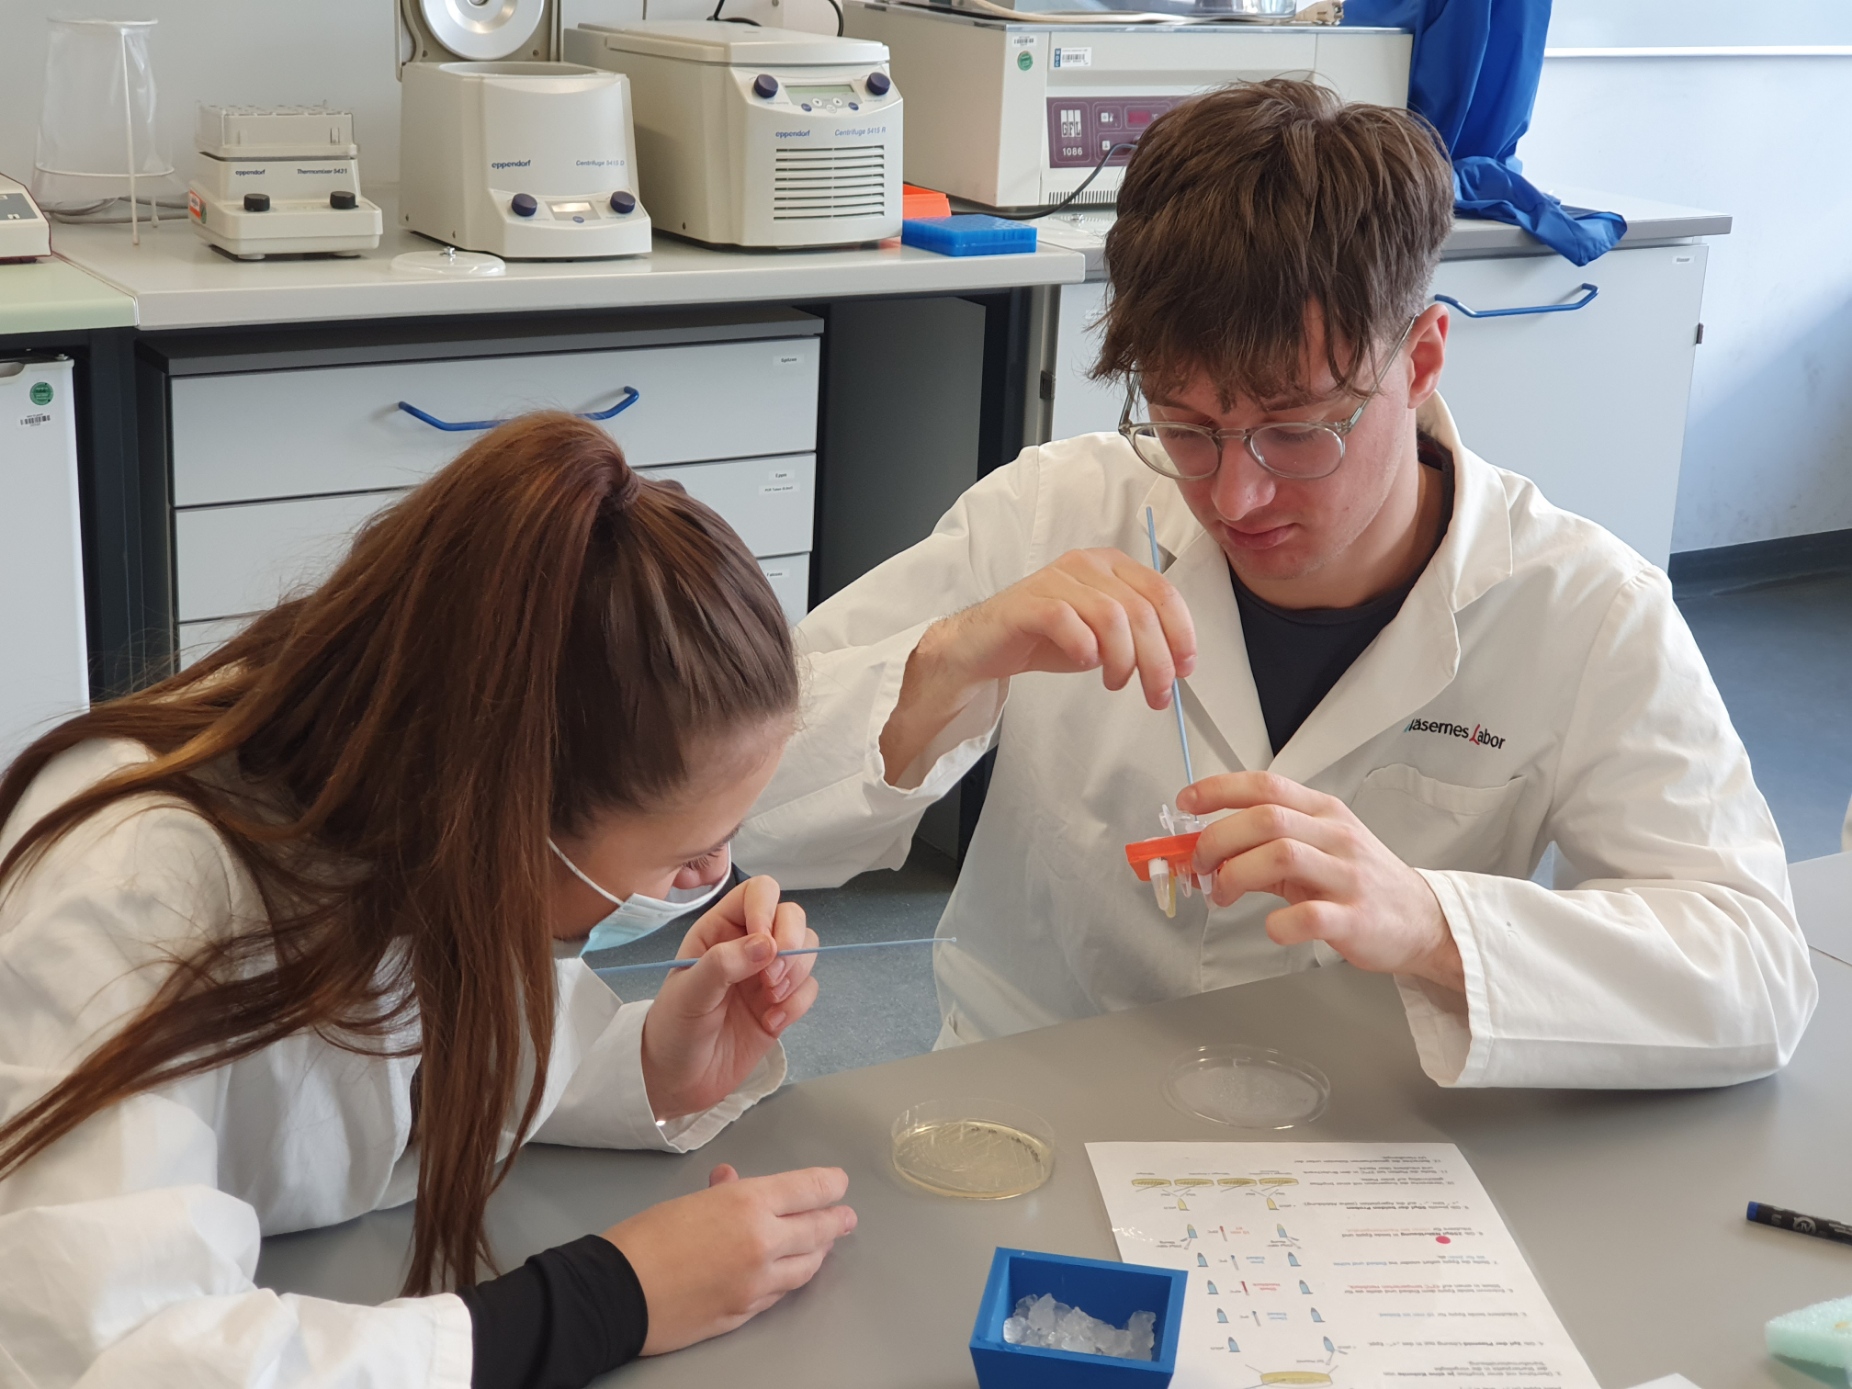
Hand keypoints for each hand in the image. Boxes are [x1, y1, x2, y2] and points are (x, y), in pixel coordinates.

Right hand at [604, 1164, 856, 1354]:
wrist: (617, 1292)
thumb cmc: (645, 1239)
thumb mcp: (689, 1200)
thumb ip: (722, 1192)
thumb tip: (734, 1181)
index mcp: (748, 1203)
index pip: (810, 1189)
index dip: (830, 1185)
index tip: (839, 1183)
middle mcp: (763, 1242)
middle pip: (818, 1230)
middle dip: (836, 1221)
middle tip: (845, 1217)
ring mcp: (757, 1283)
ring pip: (806, 1267)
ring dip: (818, 1253)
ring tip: (823, 1244)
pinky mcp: (746, 1312)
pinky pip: (780, 1293)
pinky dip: (789, 1278)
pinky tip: (788, 1273)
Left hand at [640, 876, 818, 1119]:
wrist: (679, 1079)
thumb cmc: (673, 1028)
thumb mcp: (688, 993)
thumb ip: (723, 964)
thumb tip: (767, 943)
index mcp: (719, 930)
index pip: (758, 893)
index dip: (768, 909)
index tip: (765, 941)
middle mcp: (748, 945)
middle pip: (792, 917)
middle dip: (792, 943)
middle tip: (771, 978)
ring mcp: (767, 974)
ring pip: (806, 951)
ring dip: (796, 973)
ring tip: (770, 1000)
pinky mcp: (781, 1004)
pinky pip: (808, 989)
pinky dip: (796, 1004)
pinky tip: (770, 1023)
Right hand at [880, 548, 1195, 780]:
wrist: (987, 644)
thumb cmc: (1048, 638)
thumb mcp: (1105, 634)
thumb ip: (1138, 637)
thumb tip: (1176, 665)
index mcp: (1112, 565)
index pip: (1163, 592)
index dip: (1182, 633)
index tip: (1185, 670)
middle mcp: (1087, 564)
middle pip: (1141, 610)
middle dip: (1157, 660)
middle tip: (1157, 694)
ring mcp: (1056, 580)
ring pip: (1112, 617)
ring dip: (1123, 660)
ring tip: (1116, 683)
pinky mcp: (1029, 603)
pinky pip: (1068, 621)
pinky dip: (1085, 647)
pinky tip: (1086, 663)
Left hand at [1178, 772, 1463, 992]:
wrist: (1422, 920)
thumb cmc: (1362, 881)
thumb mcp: (1318, 849)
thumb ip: (1266, 846)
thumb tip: (1209, 849)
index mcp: (1323, 813)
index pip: (1266, 785)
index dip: (1218, 789)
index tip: (1187, 802)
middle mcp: (1336, 836)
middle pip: (1265, 818)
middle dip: (1218, 839)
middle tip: (1200, 864)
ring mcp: (1347, 876)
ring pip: (1281, 856)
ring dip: (1235, 875)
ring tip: (1222, 893)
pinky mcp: (1355, 918)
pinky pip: (1307, 915)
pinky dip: (1277, 923)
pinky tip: (1271, 927)